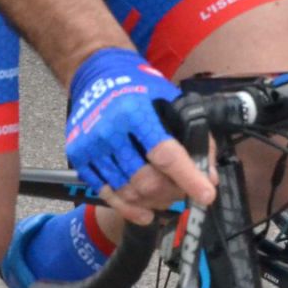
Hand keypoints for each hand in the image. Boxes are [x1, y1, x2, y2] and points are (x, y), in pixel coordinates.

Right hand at [65, 47, 215, 222]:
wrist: (98, 75)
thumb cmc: (141, 88)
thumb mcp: (173, 100)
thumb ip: (195, 135)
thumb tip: (208, 177)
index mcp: (135, 112)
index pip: (166, 155)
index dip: (188, 178)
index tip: (206, 196)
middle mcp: (109, 131)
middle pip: (146, 181)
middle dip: (173, 193)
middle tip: (186, 192)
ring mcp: (91, 147)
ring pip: (128, 193)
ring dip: (154, 202)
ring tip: (169, 198)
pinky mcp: (78, 159)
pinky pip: (107, 194)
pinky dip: (129, 208)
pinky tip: (146, 212)